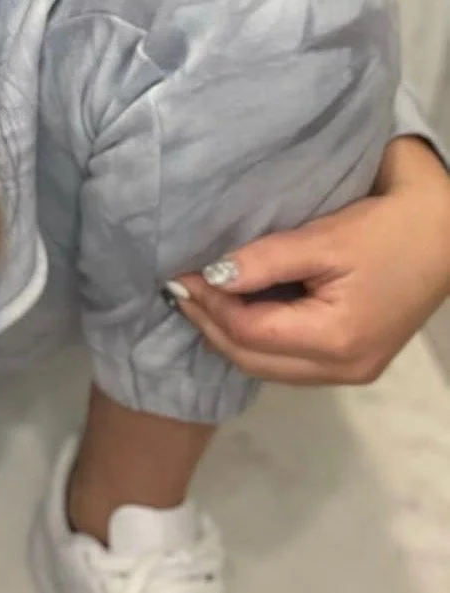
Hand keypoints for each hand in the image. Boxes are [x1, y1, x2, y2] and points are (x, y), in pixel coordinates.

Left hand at [167, 138, 449, 385]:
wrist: (444, 233)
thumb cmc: (385, 230)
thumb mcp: (322, 239)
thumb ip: (264, 261)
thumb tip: (210, 276)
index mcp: (335, 340)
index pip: (248, 333)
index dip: (208, 304)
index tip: (178, 273)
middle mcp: (341, 368)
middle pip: (253, 360)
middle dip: (210, 325)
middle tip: (178, 287)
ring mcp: (349, 370)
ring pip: (268, 367)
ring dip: (230, 335)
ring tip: (200, 297)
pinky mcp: (353, 360)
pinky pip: (289, 361)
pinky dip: (257, 339)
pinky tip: (238, 309)